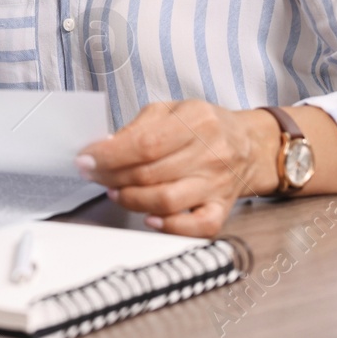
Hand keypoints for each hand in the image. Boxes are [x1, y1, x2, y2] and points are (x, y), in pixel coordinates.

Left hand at [77, 100, 279, 237]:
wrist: (250, 145)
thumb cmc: (204, 126)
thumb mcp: (172, 110)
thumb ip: (138, 127)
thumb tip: (104, 148)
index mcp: (198, 120)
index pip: (146, 143)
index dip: (109, 155)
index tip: (86, 160)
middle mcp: (211, 153)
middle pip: (151, 173)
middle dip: (113, 177)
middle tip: (95, 176)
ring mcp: (218, 184)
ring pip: (167, 201)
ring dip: (132, 200)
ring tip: (116, 192)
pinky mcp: (223, 209)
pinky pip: (198, 228)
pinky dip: (170, 227)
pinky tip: (150, 219)